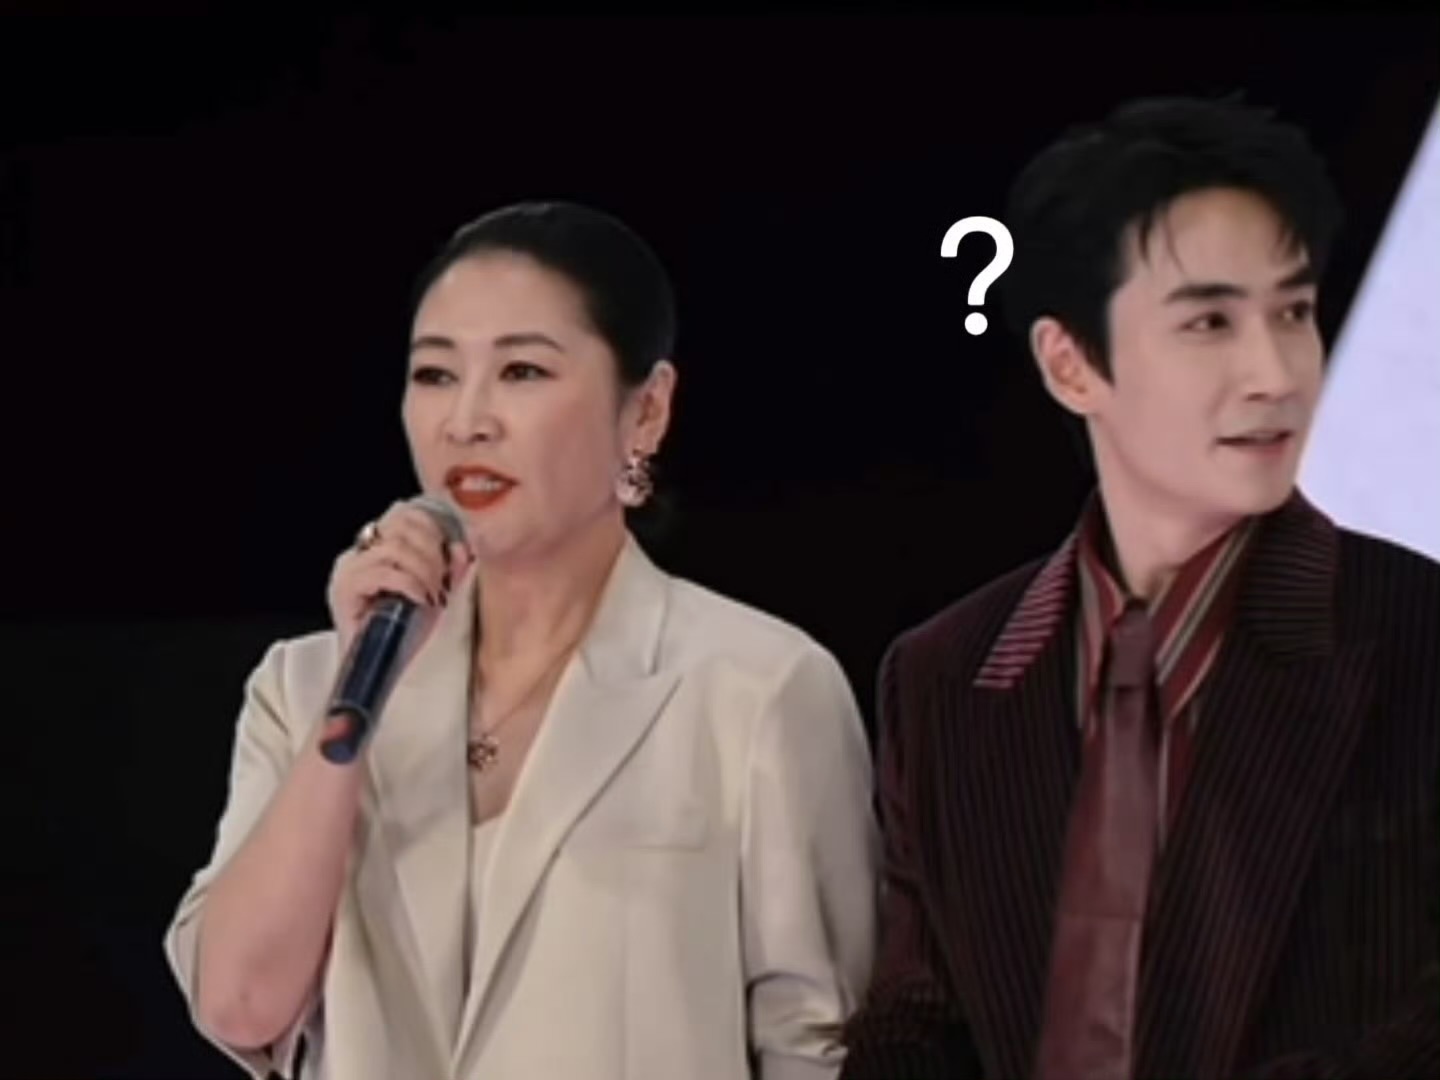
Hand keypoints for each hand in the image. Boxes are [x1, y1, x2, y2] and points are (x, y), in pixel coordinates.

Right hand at [326, 500, 473, 653]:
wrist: (381, 670)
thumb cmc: (408, 632)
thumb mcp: (437, 592)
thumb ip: (449, 567)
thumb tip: (461, 548)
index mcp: (380, 544)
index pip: (406, 512)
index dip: (435, 529)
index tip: (452, 556)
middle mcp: (361, 551)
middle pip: (402, 525)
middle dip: (433, 551)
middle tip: (443, 581)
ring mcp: (349, 568)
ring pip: (394, 546)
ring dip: (424, 570)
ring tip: (433, 594)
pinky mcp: (343, 589)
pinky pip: (382, 572)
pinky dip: (409, 584)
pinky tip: (421, 600)